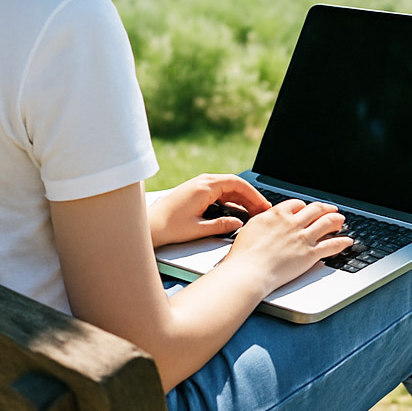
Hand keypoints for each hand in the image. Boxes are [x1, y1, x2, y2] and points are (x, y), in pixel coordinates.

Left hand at [148, 174, 271, 247]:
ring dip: (241, 199)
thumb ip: (221, 225)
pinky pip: (219, 192)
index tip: (263, 205)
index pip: (237, 184)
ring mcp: (198, 186)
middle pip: (234, 185)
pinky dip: (230, 200)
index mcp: (205, 187)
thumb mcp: (198, 229)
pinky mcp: (195, 192)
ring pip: (227, 188)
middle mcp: (202, 182)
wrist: (148, 225)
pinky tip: (236, 211)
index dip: (253, 194)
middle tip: (262, 210)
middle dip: (250, 197)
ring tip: (253, 212)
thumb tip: (238, 224)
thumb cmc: (168, 227)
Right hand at [223, 198, 353, 291]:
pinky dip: (342, 242)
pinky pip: (331, 245)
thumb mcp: (251, 228)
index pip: (297, 204)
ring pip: (327, 223)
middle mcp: (292, 223)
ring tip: (341, 220)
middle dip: (325, 209)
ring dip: (337, 220)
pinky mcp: (310, 254)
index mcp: (277, 214)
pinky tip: (347, 241)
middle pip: (315, 210)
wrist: (249, 271)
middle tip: (331, 210)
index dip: (305, 206)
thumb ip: (264, 221)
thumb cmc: (244, 255)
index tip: (307, 209)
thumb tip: (267, 220)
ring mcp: (303, 238)